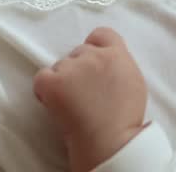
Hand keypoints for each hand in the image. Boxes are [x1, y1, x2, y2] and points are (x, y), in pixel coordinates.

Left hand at [33, 27, 146, 171]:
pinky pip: (41, 78)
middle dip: (78, 68)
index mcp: (117, 54)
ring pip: (60, 66)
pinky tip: (55, 103)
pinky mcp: (53, 82)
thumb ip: (119, 65)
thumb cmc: (124, 119)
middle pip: (78, 52)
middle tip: (83, 92)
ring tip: (73, 104)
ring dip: (63, 80)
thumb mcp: (134, 81)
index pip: (101, 34)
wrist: (111, 141)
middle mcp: (94, 55)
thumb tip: (107, 63)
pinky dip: (44, 90)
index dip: (95, 46)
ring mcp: (72, 67)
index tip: (92, 62)